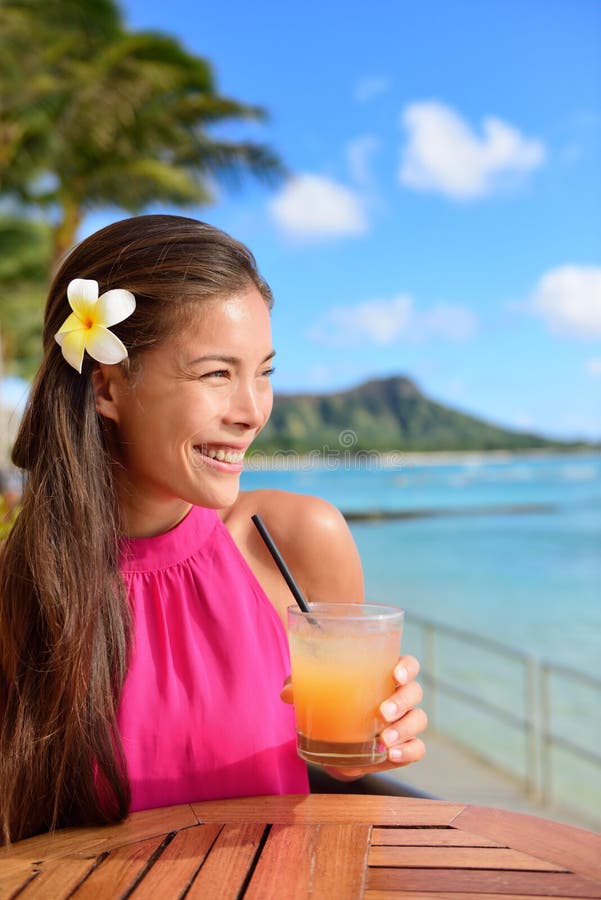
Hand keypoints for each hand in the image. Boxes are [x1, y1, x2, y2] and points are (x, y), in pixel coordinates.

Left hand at [280, 655, 426, 780]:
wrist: (330, 744)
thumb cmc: (329, 705)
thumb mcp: (314, 693)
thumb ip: (301, 688)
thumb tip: (286, 693)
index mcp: (384, 674)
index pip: (407, 664)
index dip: (407, 668)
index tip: (396, 676)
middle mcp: (399, 696)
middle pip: (414, 692)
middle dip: (402, 702)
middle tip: (383, 712)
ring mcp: (403, 722)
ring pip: (418, 720)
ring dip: (404, 729)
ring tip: (384, 740)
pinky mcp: (402, 747)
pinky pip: (417, 749)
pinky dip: (408, 752)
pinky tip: (391, 754)